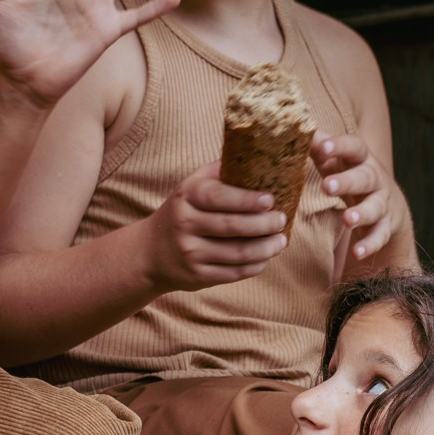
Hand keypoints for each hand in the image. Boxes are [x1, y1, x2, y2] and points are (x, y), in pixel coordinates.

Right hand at [147, 161, 289, 290]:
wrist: (152, 250)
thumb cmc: (186, 210)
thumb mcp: (194, 185)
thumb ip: (222, 173)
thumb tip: (261, 159)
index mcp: (187, 195)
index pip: (218, 197)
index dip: (247, 199)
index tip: (270, 200)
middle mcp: (185, 223)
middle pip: (232, 226)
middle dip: (264, 224)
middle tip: (282, 220)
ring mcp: (190, 252)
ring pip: (237, 253)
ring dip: (266, 248)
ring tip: (281, 241)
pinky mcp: (197, 275)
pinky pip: (234, 273)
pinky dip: (256, 266)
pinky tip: (266, 257)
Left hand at [312, 132, 410, 266]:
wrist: (391, 204)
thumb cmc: (353, 176)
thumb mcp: (338, 162)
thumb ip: (320, 149)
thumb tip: (298, 133)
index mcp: (362, 159)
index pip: (354, 146)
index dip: (340, 146)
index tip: (323, 146)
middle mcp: (376, 179)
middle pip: (365, 178)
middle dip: (347, 181)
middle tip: (328, 186)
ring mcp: (382, 204)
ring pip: (375, 208)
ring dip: (362, 214)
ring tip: (347, 219)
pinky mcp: (385, 227)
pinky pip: (379, 236)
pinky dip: (369, 245)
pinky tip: (357, 253)